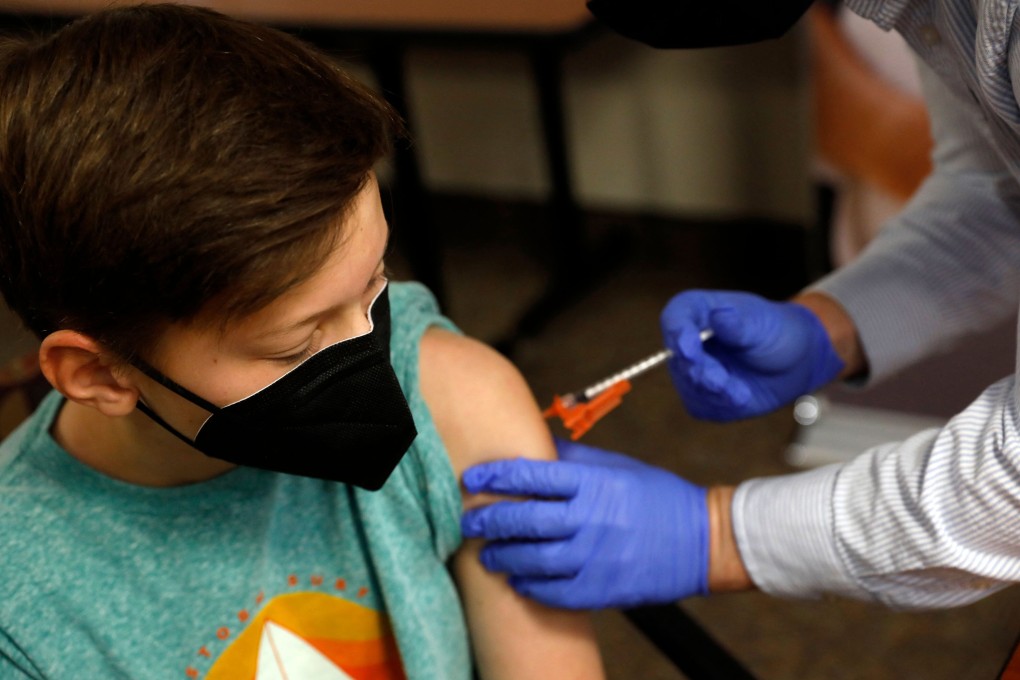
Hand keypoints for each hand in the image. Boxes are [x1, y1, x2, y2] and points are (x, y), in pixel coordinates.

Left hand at [461, 439, 707, 608]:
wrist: (703, 541)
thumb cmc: (657, 498)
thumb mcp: (617, 467)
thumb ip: (573, 460)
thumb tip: (535, 444)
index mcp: (594, 483)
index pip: (531, 475)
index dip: (495, 476)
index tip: (473, 479)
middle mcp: (592, 518)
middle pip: (525, 519)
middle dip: (489, 520)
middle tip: (468, 521)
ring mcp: (597, 556)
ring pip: (534, 559)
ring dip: (503, 557)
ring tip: (487, 555)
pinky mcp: (603, 588)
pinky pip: (555, 591)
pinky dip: (530, 587)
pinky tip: (518, 580)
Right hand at [660, 289, 843, 420]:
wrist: (794, 362)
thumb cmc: (776, 332)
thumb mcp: (763, 324)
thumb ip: (739, 324)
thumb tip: (719, 316)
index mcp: (697, 310)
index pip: (674, 318)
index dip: (677, 333)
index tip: (688, 349)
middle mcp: (687, 341)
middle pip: (678, 358)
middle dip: (700, 372)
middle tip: (721, 382)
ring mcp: (691, 370)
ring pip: (688, 386)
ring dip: (714, 394)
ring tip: (742, 394)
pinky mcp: (700, 396)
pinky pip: (701, 406)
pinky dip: (721, 406)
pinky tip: (742, 397)